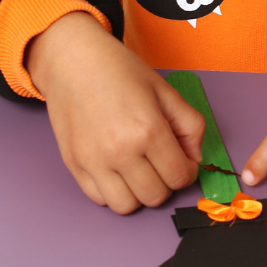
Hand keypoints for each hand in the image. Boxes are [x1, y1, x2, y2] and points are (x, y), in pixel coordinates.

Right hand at [25, 12, 203, 213]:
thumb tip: (194, 158)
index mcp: (148, 130)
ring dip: (138, 193)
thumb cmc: (118, 70)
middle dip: (165, 182)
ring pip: (126, 206)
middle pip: (155, 196)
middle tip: (161, 162)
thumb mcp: (165, 91)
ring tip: (138, 169)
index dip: (187, 171)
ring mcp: (93, 161)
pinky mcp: (74, 165)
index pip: (179, 177)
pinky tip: (116, 169)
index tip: (182, 161)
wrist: (72, 60)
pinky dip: (113, 191)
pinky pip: (100, 199)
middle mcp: (120, 151)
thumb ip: (190, 126)